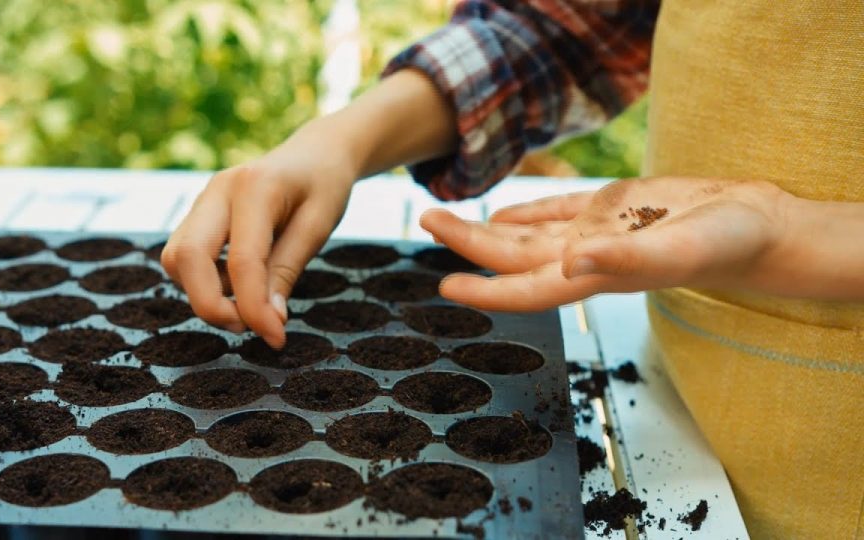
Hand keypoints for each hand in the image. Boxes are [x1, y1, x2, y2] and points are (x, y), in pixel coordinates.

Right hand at [161, 133, 355, 347]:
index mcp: (256, 187)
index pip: (243, 260)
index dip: (255, 308)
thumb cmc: (324, 186)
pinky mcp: (199, 214)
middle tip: (249, 327)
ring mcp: (203, 200)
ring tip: (249, 306)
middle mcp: (218, 189)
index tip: (276, 338)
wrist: (316, 153)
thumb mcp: (319, 226)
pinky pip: (184, 255)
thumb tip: (268, 322)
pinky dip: (204, 281)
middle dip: (210, 305)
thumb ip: (288, 271)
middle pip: (186, 257)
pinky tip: (240, 286)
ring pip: (176, 259)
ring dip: (204, 294)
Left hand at [420, 177, 790, 310]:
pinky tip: (502, 210)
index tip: (444, 287)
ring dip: (486, 225)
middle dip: (467, 242)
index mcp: (596, 274)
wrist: (756, 224)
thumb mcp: (677, 248)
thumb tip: (569, 261)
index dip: (485, 291)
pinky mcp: (610, 208)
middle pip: (513, 254)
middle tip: (427, 219)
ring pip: (527, 232)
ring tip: (446, 215)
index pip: (526, 287)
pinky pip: (556, 212)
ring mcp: (595, 232)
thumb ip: (625, 258)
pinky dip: (526, 210)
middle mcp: (586, 257)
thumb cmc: (725, 242)